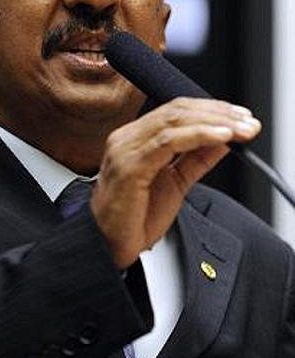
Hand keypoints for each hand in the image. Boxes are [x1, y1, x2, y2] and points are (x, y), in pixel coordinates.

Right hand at [91, 98, 260, 268]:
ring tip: (240, 129)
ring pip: (174, 121)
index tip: (240, 117)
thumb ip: (196, 159)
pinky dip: (199, 136)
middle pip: (178, 110)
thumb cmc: (133, 220)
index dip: (211, 109)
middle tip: (248, 122)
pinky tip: (221, 137)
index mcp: (135, 139)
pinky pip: (168, 142)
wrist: (109, 248)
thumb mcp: (175, 183)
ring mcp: (125, 150)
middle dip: (219, 113)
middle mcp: (127, 139)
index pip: (176, 111)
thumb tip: (224, 139)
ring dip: (215, 122)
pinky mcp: (129, 166)